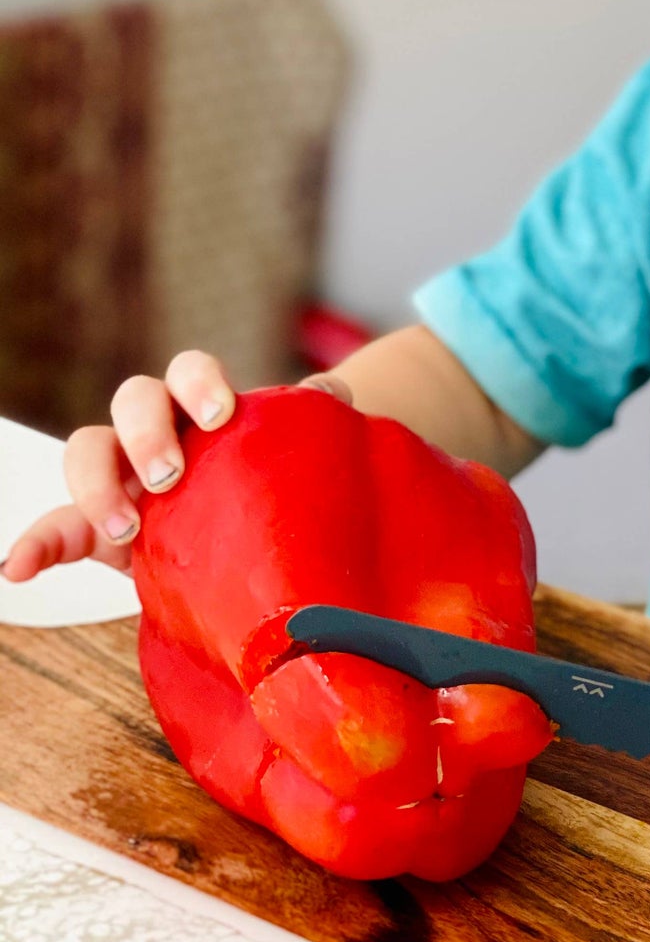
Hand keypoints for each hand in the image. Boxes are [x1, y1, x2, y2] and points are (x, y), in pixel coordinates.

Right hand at [0, 354, 351, 582]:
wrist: (249, 534)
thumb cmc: (271, 483)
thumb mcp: (294, 456)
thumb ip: (310, 423)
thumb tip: (327, 396)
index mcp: (203, 405)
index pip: (190, 372)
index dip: (199, 384)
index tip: (221, 415)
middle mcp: (156, 429)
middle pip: (132, 400)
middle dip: (146, 432)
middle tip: (169, 477)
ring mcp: (122, 475)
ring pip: (88, 451)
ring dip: (96, 483)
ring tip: (125, 528)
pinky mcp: (97, 526)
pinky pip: (55, 527)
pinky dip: (33, 544)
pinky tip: (17, 569)